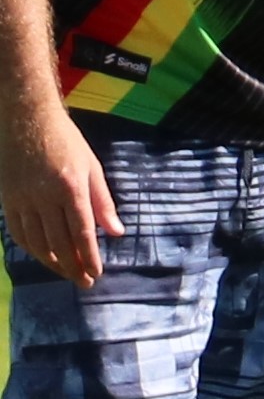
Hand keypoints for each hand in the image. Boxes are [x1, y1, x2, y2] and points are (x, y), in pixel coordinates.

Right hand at [1, 107, 124, 287]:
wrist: (26, 116)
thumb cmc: (65, 141)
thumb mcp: (92, 168)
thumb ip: (103, 203)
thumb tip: (116, 233)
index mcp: (70, 187)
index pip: (81, 232)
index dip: (88, 257)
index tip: (96, 273)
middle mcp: (44, 194)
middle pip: (58, 242)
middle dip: (72, 266)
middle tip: (84, 282)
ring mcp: (22, 196)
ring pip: (36, 241)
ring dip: (52, 262)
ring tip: (67, 273)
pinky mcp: (7, 196)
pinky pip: (18, 231)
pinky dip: (31, 248)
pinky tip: (43, 256)